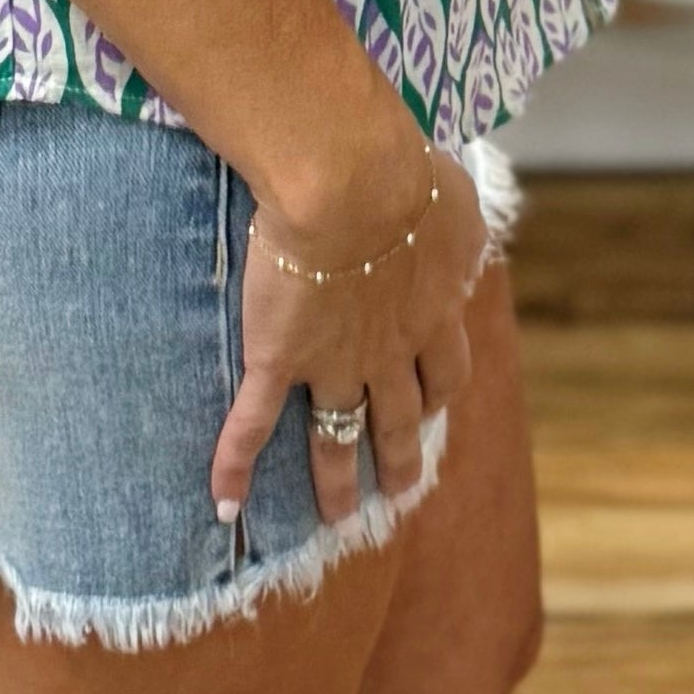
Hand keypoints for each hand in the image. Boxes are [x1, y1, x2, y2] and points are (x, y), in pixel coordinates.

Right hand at [209, 141, 488, 530]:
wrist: (350, 182)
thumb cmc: (406, 176)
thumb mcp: (456, 205)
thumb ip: (461, 237)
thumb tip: (468, 251)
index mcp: (433, 311)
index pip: (443, 372)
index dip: (435, 396)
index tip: (430, 410)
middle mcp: (389, 351)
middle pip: (400, 420)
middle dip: (398, 458)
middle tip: (395, 489)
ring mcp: (333, 362)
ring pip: (337, 435)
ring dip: (335, 479)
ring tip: (336, 517)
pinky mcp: (278, 359)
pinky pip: (255, 423)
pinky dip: (236, 466)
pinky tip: (225, 503)